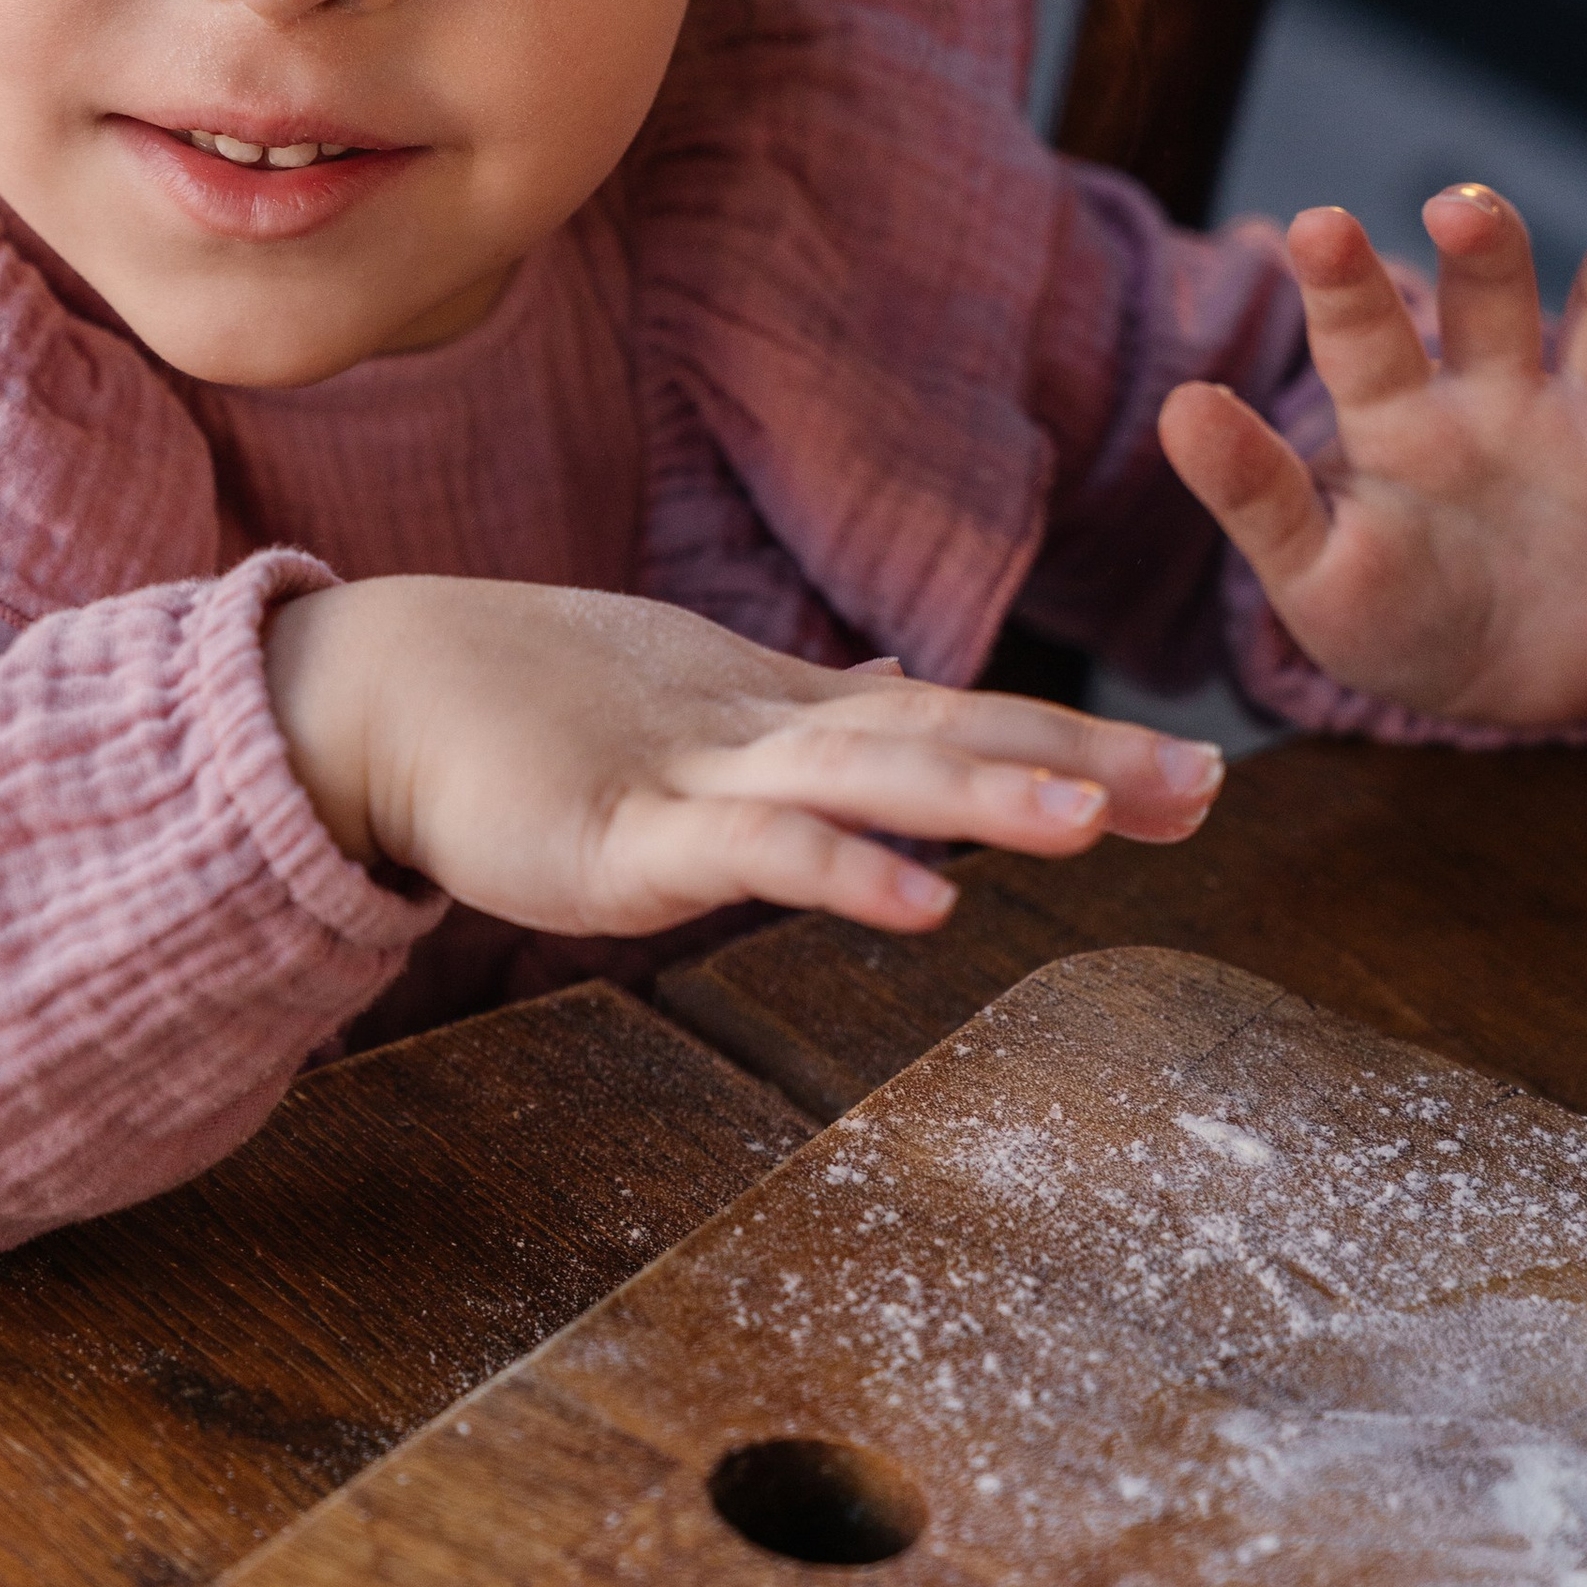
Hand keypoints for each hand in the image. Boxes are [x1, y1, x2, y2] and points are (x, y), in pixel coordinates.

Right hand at [264, 575, 1225, 936]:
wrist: (382, 690)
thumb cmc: (534, 704)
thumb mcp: (699, 706)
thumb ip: (812, 711)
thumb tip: (909, 682)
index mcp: (784, 712)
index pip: (955, 725)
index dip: (1074, 747)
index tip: (1196, 779)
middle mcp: (763, 731)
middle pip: (943, 742)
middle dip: (1076, 766)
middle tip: (1204, 788)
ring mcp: (695, 778)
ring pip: (864, 781)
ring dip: (984, 796)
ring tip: (1097, 820)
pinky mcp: (625, 838)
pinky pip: (751, 854)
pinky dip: (841, 873)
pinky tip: (926, 903)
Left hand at [1159, 189, 1586, 727]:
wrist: (1497, 687)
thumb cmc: (1387, 616)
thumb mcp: (1310, 575)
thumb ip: (1251, 493)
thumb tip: (1176, 406)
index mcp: (1397, 419)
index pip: (1363, 333)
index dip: (1344, 280)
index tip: (1318, 226)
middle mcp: (1495, 398)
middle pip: (1491, 303)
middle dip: (1485, 249)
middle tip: (1460, 211)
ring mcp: (1586, 430)